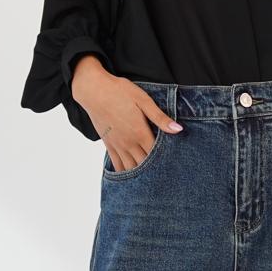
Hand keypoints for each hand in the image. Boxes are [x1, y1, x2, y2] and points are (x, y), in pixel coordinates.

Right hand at [72, 56, 182, 170]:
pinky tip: (131, 177)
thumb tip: (178, 129)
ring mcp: (117, 145)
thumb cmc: (119, 92)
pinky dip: (124, 172)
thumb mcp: (143, 100)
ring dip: (140, 175)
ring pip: (131, 168)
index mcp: (140, 132)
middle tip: (165, 174)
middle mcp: (129, 143)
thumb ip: (160, 117)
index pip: (157, 154)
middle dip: (155, 170)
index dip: (166, 160)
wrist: (93, 90)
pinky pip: (116, 165)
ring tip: (151, 180)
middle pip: (145, 164)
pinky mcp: (108, 145)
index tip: (175, 163)